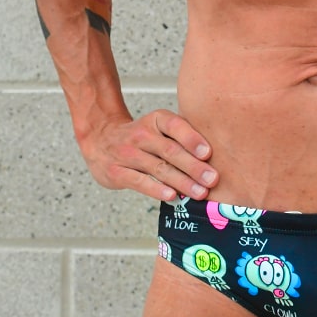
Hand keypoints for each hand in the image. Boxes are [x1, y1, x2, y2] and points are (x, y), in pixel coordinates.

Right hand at [79, 109, 217, 202]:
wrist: (101, 138)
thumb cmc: (142, 136)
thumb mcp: (159, 127)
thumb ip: (182, 137)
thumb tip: (215, 157)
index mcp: (156, 119)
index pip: (175, 126)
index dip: (192, 139)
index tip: (209, 153)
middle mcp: (141, 134)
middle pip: (170, 151)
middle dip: (193, 166)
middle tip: (212, 179)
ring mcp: (127, 153)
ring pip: (158, 168)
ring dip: (181, 182)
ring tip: (200, 192)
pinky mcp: (117, 172)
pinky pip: (139, 181)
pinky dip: (156, 189)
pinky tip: (172, 196)